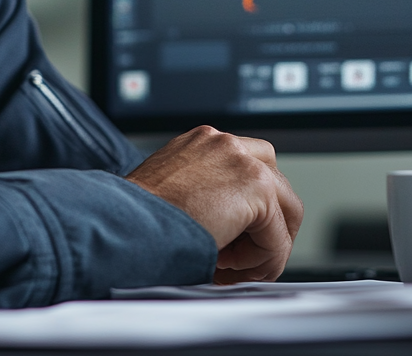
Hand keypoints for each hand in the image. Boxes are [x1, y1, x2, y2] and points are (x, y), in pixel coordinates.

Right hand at [125, 125, 302, 282]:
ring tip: (235, 268)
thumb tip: (230, 229)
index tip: (230, 244)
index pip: (248, 169)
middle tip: (242, 260)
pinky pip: (278, 235)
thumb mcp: (170, 195)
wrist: (125, 223)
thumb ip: (203, 196)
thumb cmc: (136, 219)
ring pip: (285, 208)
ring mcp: (241, 158)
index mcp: (201, 143)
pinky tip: (228, 267)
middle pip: (275, 182)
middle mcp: (222, 143)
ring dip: (266, 245)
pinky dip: (262, 260)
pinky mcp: (255, 184)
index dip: (246, 214)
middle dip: (266, 226)